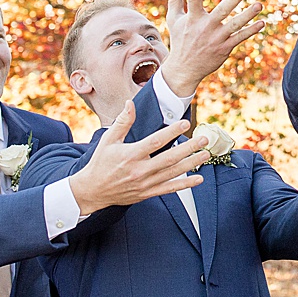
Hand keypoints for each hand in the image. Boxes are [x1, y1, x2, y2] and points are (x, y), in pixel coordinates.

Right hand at [68, 102, 203, 213]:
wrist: (92, 191)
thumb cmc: (101, 163)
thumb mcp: (108, 140)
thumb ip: (122, 122)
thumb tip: (130, 103)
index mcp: (130, 155)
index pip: (156, 141)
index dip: (172, 132)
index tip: (185, 122)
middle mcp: (139, 170)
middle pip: (169, 158)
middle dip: (189, 148)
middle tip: (204, 139)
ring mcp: (145, 183)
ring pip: (173, 173)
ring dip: (191, 164)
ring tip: (205, 155)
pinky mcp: (147, 193)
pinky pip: (169, 189)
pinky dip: (185, 184)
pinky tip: (199, 179)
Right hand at [160, 0, 264, 96]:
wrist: (185, 69)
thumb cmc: (180, 39)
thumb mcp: (174, 19)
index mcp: (192, 19)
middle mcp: (205, 27)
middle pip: (221, 11)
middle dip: (234, 0)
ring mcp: (217, 38)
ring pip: (235, 25)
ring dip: (248, 15)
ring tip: (259, 5)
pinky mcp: (225, 47)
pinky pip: (240, 37)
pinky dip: (251, 30)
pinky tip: (262, 23)